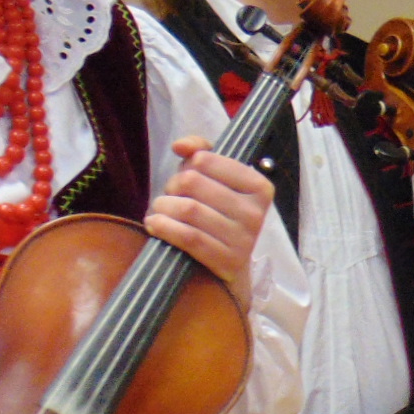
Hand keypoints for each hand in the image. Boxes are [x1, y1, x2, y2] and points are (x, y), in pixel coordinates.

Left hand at [149, 135, 274, 301]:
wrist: (230, 267)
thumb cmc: (219, 215)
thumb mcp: (217, 180)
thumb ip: (201, 152)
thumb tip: (180, 146)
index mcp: (259, 187)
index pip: (205, 160)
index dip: (187, 166)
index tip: (186, 178)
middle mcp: (256, 213)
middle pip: (193, 182)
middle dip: (172, 187)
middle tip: (170, 197)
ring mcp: (244, 240)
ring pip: (188, 209)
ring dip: (163, 207)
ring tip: (160, 210)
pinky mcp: (227, 262)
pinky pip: (188, 237)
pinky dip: (164, 228)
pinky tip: (154, 224)